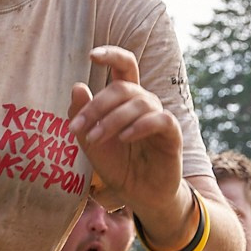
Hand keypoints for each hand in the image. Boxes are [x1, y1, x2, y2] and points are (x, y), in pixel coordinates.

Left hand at [69, 46, 185, 236]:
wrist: (139, 195)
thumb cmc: (118, 165)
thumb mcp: (91, 141)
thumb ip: (82, 115)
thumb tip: (77, 86)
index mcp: (126, 100)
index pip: (124, 67)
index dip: (112, 55)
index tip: (92, 55)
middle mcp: (145, 103)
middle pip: (123, 88)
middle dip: (96, 106)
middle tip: (77, 128)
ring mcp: (160, 117)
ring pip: (139, 102)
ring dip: (111, 119)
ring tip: (95, 138)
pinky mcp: (172, 135)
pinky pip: (160, 119)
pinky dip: (139, 125)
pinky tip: (124, 138)